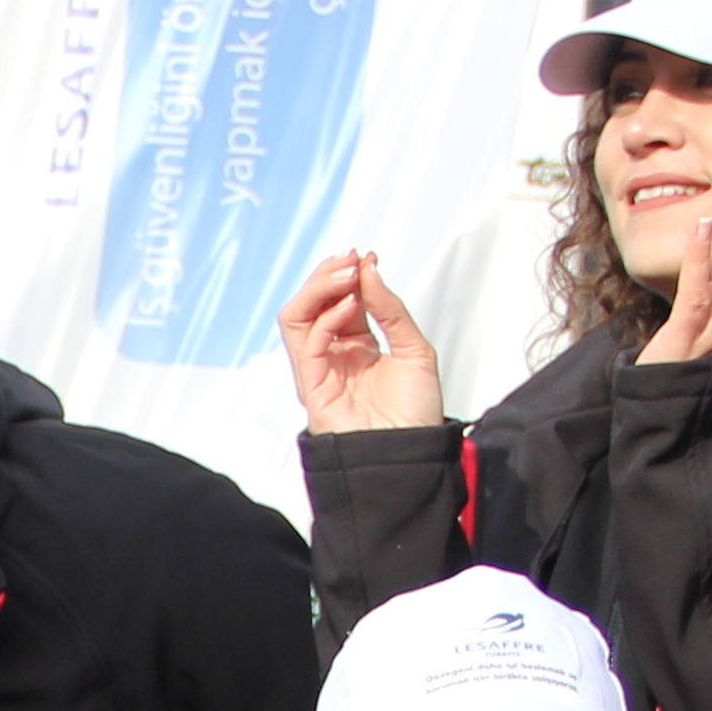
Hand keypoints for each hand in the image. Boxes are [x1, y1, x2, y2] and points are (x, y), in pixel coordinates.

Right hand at [277, 250, 448, 434]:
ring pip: (296, 318)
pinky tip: (350, 306)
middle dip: (328, 276)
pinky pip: (307, 344)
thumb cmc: (415, 413)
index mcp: (356, 347)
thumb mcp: (414, 348)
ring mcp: (320, 371)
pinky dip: (326, 318)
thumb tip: (369, 269)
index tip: (367, 256)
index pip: (338, 301)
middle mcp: (333, 356)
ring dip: (318, 289)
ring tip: (347, 274)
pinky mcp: (312, 387)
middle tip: (352, 259)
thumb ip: (390, 310)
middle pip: (311, 305)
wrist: (411, 454)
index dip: (350, 276)